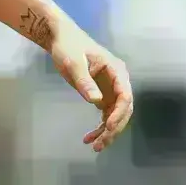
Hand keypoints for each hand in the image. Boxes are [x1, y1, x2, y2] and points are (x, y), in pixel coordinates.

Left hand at [50, 27, 132, 150]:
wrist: (60, 39)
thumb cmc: (68, 46)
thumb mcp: (74, 62)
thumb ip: (84, 81)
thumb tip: (96, 101)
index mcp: (116, 70)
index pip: (125, 95)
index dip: (119, 113)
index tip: (108, 126)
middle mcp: (118, 81)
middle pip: (123, 109)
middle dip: (114, 128)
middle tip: (101, 144)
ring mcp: (111, 89)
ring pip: (115, 115)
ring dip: (108, 132)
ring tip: (95, 146)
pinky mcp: (102, 94)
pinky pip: (105, 114)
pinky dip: (99, 127)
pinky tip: (89, 138)